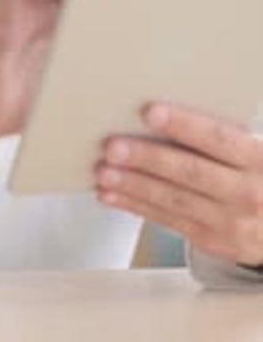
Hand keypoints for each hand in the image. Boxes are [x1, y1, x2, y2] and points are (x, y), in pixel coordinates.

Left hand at [95, 102, 262, 266]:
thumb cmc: (261, 175)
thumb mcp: (256, 150)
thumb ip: (225, 135)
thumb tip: (170, 111)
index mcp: (258, 159)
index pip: (218, 138)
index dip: (183, 124)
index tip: (150, 112)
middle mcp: (246, 192)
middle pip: (189, 172)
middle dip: (147, 159)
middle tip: (113, 146)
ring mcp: (229, 221)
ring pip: (173, 200)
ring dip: (132, 185)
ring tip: (104, 172)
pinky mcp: (213, 241)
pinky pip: (168, 221)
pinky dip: (136, 206)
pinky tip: (113, 195)